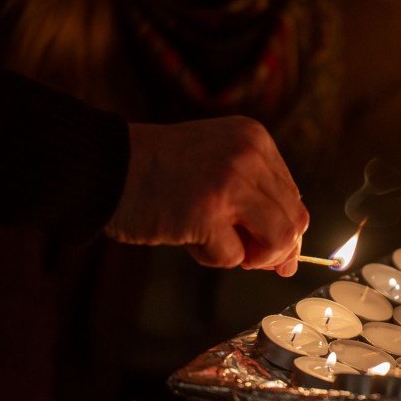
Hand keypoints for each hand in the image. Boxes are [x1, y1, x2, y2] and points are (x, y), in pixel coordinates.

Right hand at [105, 116, 307, 276]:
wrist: (106, 165)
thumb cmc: (161, 172)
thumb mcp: (218, 166)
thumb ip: (255, 202)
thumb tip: (289, 260)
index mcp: (255, 139)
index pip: (292, 196)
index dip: (282, 227)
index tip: (262, 244)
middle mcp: (249, 156)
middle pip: (294, 220)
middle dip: (274, 248)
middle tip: (247, 255)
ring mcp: (230, 183)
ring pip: (279, 239)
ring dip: (254, 257)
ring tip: (222, 247)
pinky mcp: (207, 212)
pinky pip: (234, 257)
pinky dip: (214, 258)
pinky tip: (189, 240)